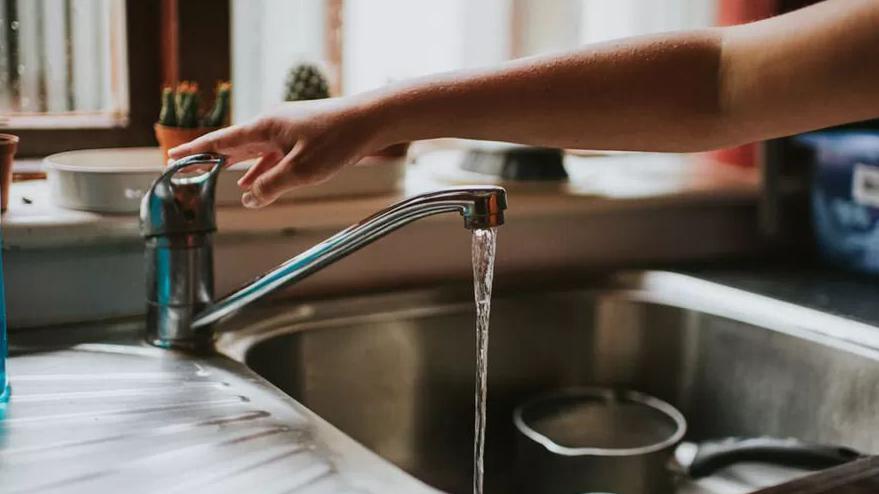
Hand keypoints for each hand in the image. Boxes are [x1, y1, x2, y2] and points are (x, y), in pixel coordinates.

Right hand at [168, 97, 383, 207]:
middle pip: (232, 144)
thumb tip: (250, 198)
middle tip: (185, 168)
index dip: (195, 150)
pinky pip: (272, 156)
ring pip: (253, 152)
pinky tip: (254, 184)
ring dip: (234, 168)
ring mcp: (287, 131)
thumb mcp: (301, 169)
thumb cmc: (337, 140)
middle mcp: (271, 126)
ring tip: (214, 179)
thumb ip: (272, 185)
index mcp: (264, 128)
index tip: (172, 157)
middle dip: (209, 158)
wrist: (370, 121)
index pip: (220, 141)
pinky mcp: (302, 138)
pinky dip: (260, 170)